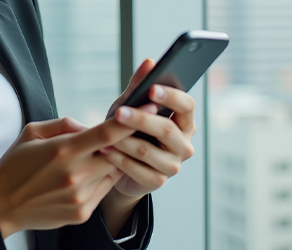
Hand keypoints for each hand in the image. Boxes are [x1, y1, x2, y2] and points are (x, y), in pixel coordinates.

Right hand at [0, 117, 137, 237]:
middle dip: (123, 143)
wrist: (1, 205)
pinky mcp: (82, 211)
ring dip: (110, 162)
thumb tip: (91, 125)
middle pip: (118, 154)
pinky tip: (81, 177)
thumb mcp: (31, 133)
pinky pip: (103, 190)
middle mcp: (75, 174)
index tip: (150, 108)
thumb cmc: (15, 166)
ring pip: (113, 172)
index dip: (132, 120)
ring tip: (91, 158)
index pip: (107, 133)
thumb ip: (65, 124)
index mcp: (63, 150)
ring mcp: (81, 196)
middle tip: (123, 134)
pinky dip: (99, 180)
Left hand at [101, 58, 195, 199]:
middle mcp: (184, 144)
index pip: (187, 106)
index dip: (172, 97)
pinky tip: (104, 150)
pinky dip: (119, 159)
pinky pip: (137, 169)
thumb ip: (140, 86)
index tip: (152, 89)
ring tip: (105, 134)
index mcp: (185, 122)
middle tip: (118, 112)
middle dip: (142, 120)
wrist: (124, 167)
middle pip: (168, 130)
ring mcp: (173, 165)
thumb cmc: (131, 130)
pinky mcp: (158, 181)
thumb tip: (149, 62)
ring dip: (124, 141)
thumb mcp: (133, 106)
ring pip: (148, 151)